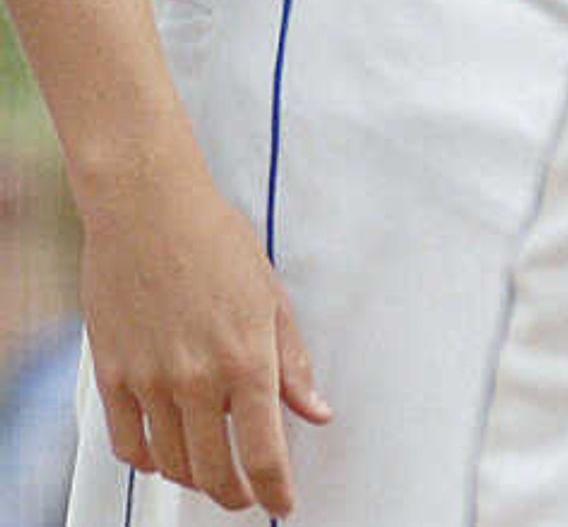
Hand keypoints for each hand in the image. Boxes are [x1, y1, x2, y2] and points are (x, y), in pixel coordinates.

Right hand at [77, 152, 329, 513]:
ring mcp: (149, 381)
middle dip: (236, 493)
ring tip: (212, 475)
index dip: (275, 490)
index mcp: (247, 359)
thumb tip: (314, 411)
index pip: (264, 452)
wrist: (149, 210)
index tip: (283, 505)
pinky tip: (164, 454)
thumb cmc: (214, 241)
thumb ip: (292, 364)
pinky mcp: (112, 376)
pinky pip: (127, 442)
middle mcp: (196, 379)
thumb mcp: (272, 299)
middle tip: (248, 495)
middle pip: (214, 470)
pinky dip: (148, 460)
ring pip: (171, 463)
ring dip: (194, 479)